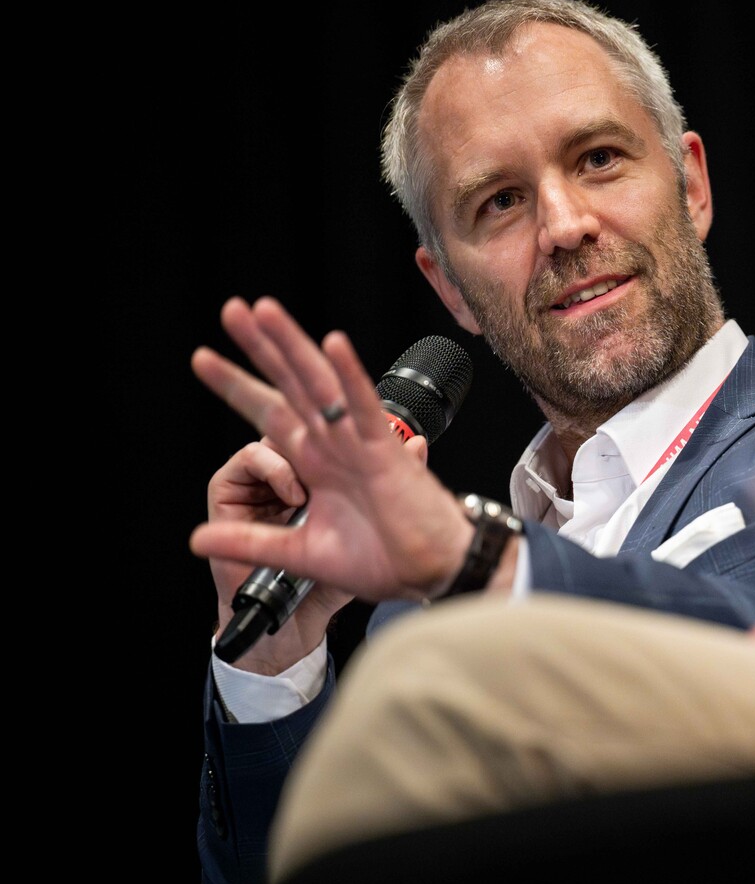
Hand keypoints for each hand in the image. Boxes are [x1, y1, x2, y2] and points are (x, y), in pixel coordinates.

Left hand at [190, 298, 473, 627]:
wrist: (429, 574)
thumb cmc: (383, 560)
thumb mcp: (299, 552)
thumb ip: (251, 541)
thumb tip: (196, 539)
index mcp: (315, 464)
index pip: (268, 413)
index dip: (236, 385)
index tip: (202, 358)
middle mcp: (333, 444)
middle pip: (289, 384)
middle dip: (259, 347)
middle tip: (231, 309)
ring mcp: (358, 442)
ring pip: (320, 383)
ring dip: (292, 345)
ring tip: (263, 311)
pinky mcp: (385, 451)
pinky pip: (364, 407)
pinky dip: (350, 375)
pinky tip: (333, 344)